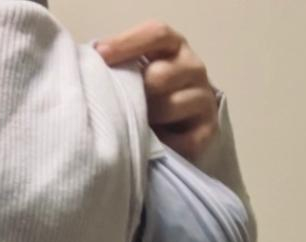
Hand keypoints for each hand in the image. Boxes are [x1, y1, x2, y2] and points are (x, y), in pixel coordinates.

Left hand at [95, 20, 218, 161]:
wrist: (187, 121)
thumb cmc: (152, 92)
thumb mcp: (140, 70)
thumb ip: (124, 63)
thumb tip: (95, 62)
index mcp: (176, 47)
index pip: (157, 34)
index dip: (128, 43)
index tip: (101, 55)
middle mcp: (194, 67)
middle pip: (160, 76)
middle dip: (137, 93)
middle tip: (123, 106)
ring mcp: (204, 98)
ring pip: (170, 106)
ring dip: (148, 119)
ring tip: (137, 126)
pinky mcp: (209, 129)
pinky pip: (183, 139)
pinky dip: (164, 143)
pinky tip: (154, 143)